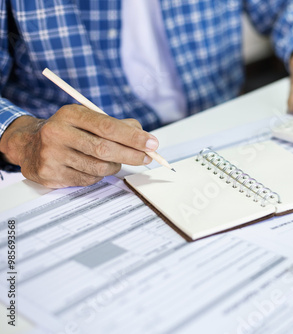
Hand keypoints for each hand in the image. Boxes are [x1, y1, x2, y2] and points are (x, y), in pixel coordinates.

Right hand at [0, 105, 158, 187]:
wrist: (29, 145)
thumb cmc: (68, 132)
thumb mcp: (87, 119)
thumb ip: (117, 125)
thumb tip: (145, 138)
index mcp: (70, 114)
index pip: (108, 126)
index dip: (133, 136)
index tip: (152, 143)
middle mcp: (58, 133)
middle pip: (105, 149)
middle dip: (131, 155)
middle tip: (147, 157)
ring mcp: (52, 155)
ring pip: (99, 167)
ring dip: (115, 166)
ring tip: (116, 160)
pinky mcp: (51, 174)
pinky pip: (88, 180)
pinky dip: (99, 176)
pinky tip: (94, 167)